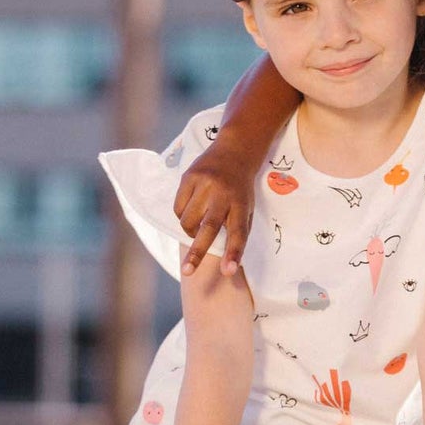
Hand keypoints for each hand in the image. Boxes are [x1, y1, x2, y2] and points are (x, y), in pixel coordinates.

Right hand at [174, 138, 252, 277]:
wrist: (234, 152)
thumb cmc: (240, 190)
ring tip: (198, 225)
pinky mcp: (188, 176)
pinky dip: (182, 216)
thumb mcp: (246, 208)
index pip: (238, 233)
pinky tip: (192, 209)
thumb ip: (236, 231)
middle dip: (197, 252)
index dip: (233, 253)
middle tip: (187, 272)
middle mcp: (223, 193)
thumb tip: (224, 263)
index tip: (228, 272)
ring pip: (188, 220)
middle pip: (208, 228)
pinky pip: (178, 208)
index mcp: (241, 204)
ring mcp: (204, 184)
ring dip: (190, 231)